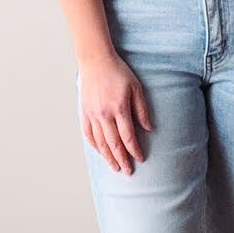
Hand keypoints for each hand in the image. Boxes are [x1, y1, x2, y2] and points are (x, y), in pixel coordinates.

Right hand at [78, 53, 151, 174]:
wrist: (96, 61)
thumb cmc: (118, 72)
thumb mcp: (136, 88)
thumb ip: (142, 109)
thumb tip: (149, 128)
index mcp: (119, 108)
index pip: (128, 136)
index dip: (134, 150)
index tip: (140, 159)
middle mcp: (104, 114)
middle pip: (113, 143)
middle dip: (121, 159)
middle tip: (128, 172)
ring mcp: (92, 114)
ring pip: (100, 142)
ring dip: (108, 157)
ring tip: (115, 167)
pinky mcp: (84, 112)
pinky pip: (89, 134)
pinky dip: (95, 145)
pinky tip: (101, 152)